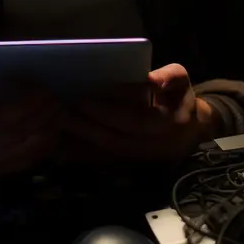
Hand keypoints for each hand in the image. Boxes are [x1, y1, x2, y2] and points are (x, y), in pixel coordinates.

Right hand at [0, 64, 60, 177]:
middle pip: (22, 132)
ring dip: (49, 131)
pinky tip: (53, 133)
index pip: (5, 116)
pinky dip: (43, 149)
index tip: (44, 89)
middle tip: (60, 97)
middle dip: (45, 115)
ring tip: (61, 112)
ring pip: (27, 150)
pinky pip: (25, 163)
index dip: (28, 105)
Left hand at [59, 63, 221, 163]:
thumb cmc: (177, 97)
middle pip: (117, 139)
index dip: (111, 111)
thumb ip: (170, 77)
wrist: (187, 129)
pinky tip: (59, 146)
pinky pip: (102, 162)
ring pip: (106, 153)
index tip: (86, 99)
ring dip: (80, 141)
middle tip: (61, 111)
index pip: (137, 120)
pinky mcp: (129, 166)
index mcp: (171, 123)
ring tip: (56, 125)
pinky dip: (81, 155)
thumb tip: (155, 81)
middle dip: (88, 126)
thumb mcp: (180, 80)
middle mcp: (156, 146)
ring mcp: (141, 159)